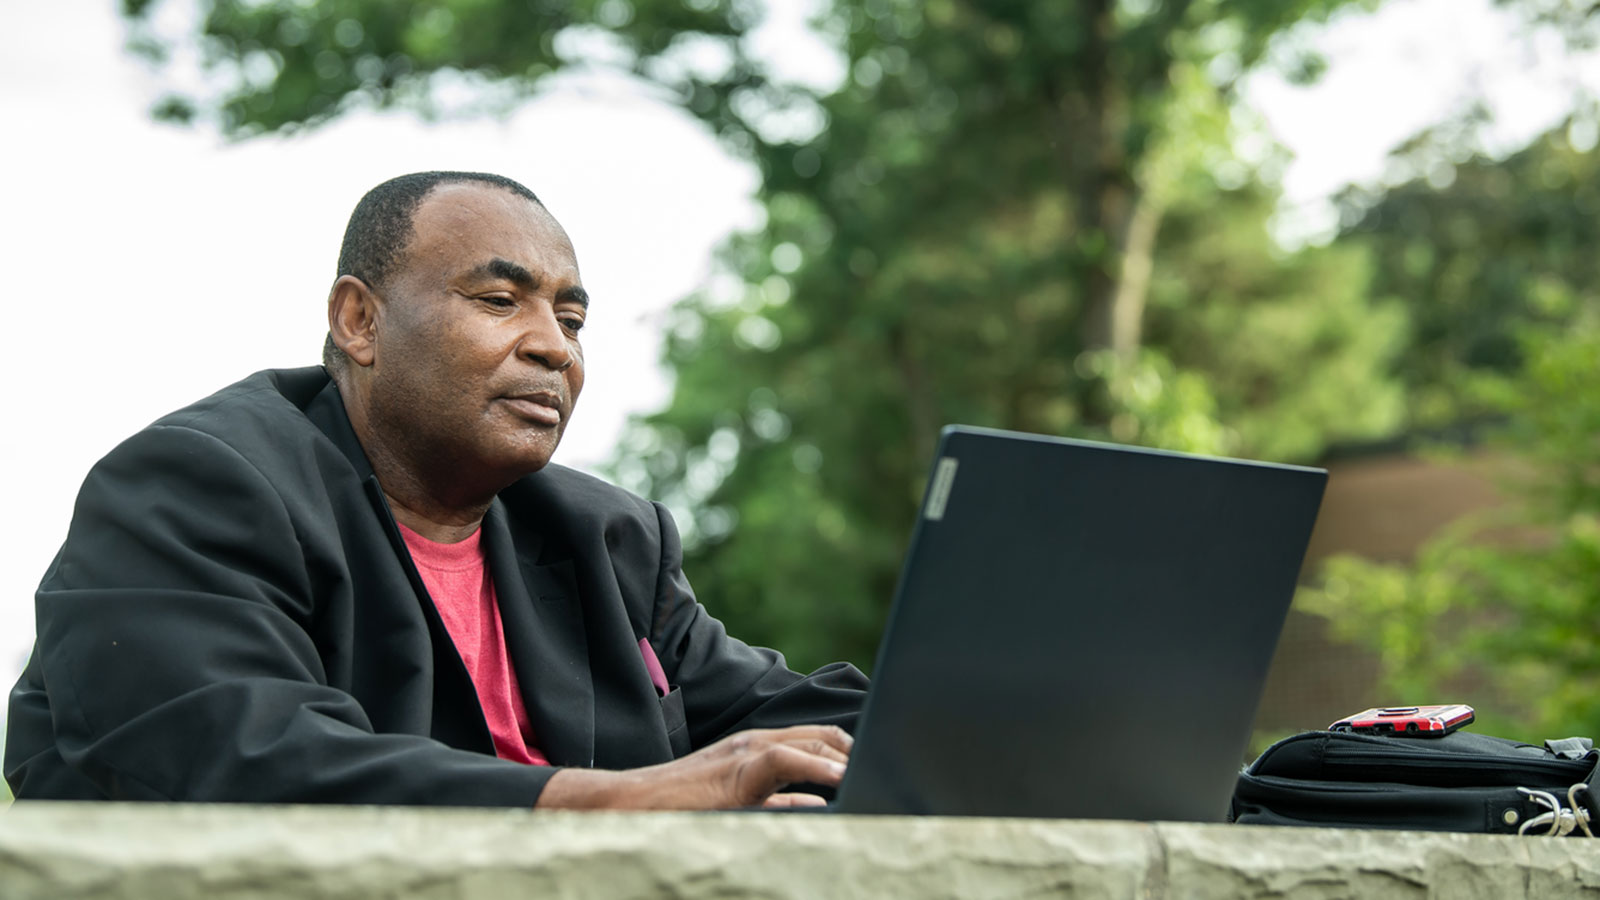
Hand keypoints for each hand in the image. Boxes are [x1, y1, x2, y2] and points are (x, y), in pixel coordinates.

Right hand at [536, 725, 852, 809]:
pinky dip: (815, 767)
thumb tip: (818, 808)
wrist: (630, 807)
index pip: (814, 739)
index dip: (847, 749)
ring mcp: (744, 754)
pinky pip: (782, 760)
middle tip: (888, 767)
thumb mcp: (740, 806)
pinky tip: (839, 778)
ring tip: (874, 773)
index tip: (876, 763)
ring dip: (844, 757)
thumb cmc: (680, 811)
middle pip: (820, 735)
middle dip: (855, 749)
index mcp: (757, 751)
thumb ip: (778, 804)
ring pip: (807, 742)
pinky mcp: (734, 772)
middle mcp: (754, 744)